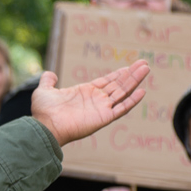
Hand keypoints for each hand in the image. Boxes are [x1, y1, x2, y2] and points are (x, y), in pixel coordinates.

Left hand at [31, 60, 149, 146]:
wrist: (45, 126)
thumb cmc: (43, 112)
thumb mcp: (44, 91)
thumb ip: (47, 81)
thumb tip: (49, 73)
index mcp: (84, 93)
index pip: (106, 82)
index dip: (118, 74)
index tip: (130, 66)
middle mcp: (95, 100)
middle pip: (118, 85)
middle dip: (131, 75)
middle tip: (144, 64)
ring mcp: (100, 109)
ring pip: (122, 93)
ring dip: (134, 81)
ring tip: (146, 68)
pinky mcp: (104, 118)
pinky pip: (121, 109)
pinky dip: (132, 101)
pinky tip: (142, 91)